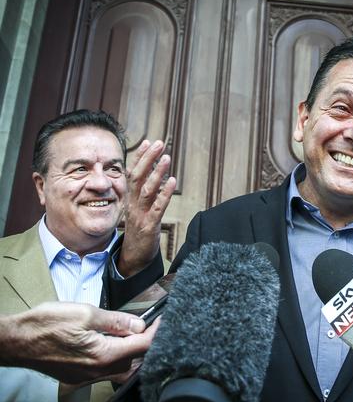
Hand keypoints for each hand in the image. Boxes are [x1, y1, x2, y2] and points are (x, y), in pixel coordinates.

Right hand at [1, 302, 158, 383]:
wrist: (15, 341)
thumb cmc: (44, 325)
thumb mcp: (85, 313)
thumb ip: (116, 321)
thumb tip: (138, 324)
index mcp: (103, 356)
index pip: (142, 346)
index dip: (156, 331)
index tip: (161, 320)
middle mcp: (98, 371)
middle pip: (135, 360)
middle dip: (145, 342)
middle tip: (147, 324)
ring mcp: (87, 377)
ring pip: (122, 368)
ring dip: (131, 352)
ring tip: (131, 333)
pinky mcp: (78, 377)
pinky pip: (106, 371)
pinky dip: (116, 358)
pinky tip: (113, 343)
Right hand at [119, 140, 175, 276]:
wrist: (134, 259)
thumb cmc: (139, 233)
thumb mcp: (138, 211)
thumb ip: (143, 195)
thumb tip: (153, 177)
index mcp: (130, 200)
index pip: (132, 174)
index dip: (140, 157)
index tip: (147, 142)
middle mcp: (133, 205)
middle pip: (137, 178)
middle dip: (148, 159)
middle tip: (158, 143)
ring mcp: (140, 215)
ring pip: (146, 190)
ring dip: (157, 173)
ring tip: (166, 157)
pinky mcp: (149, 226)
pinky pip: (157, 208)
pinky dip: (165, 194)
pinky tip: (173, 182)